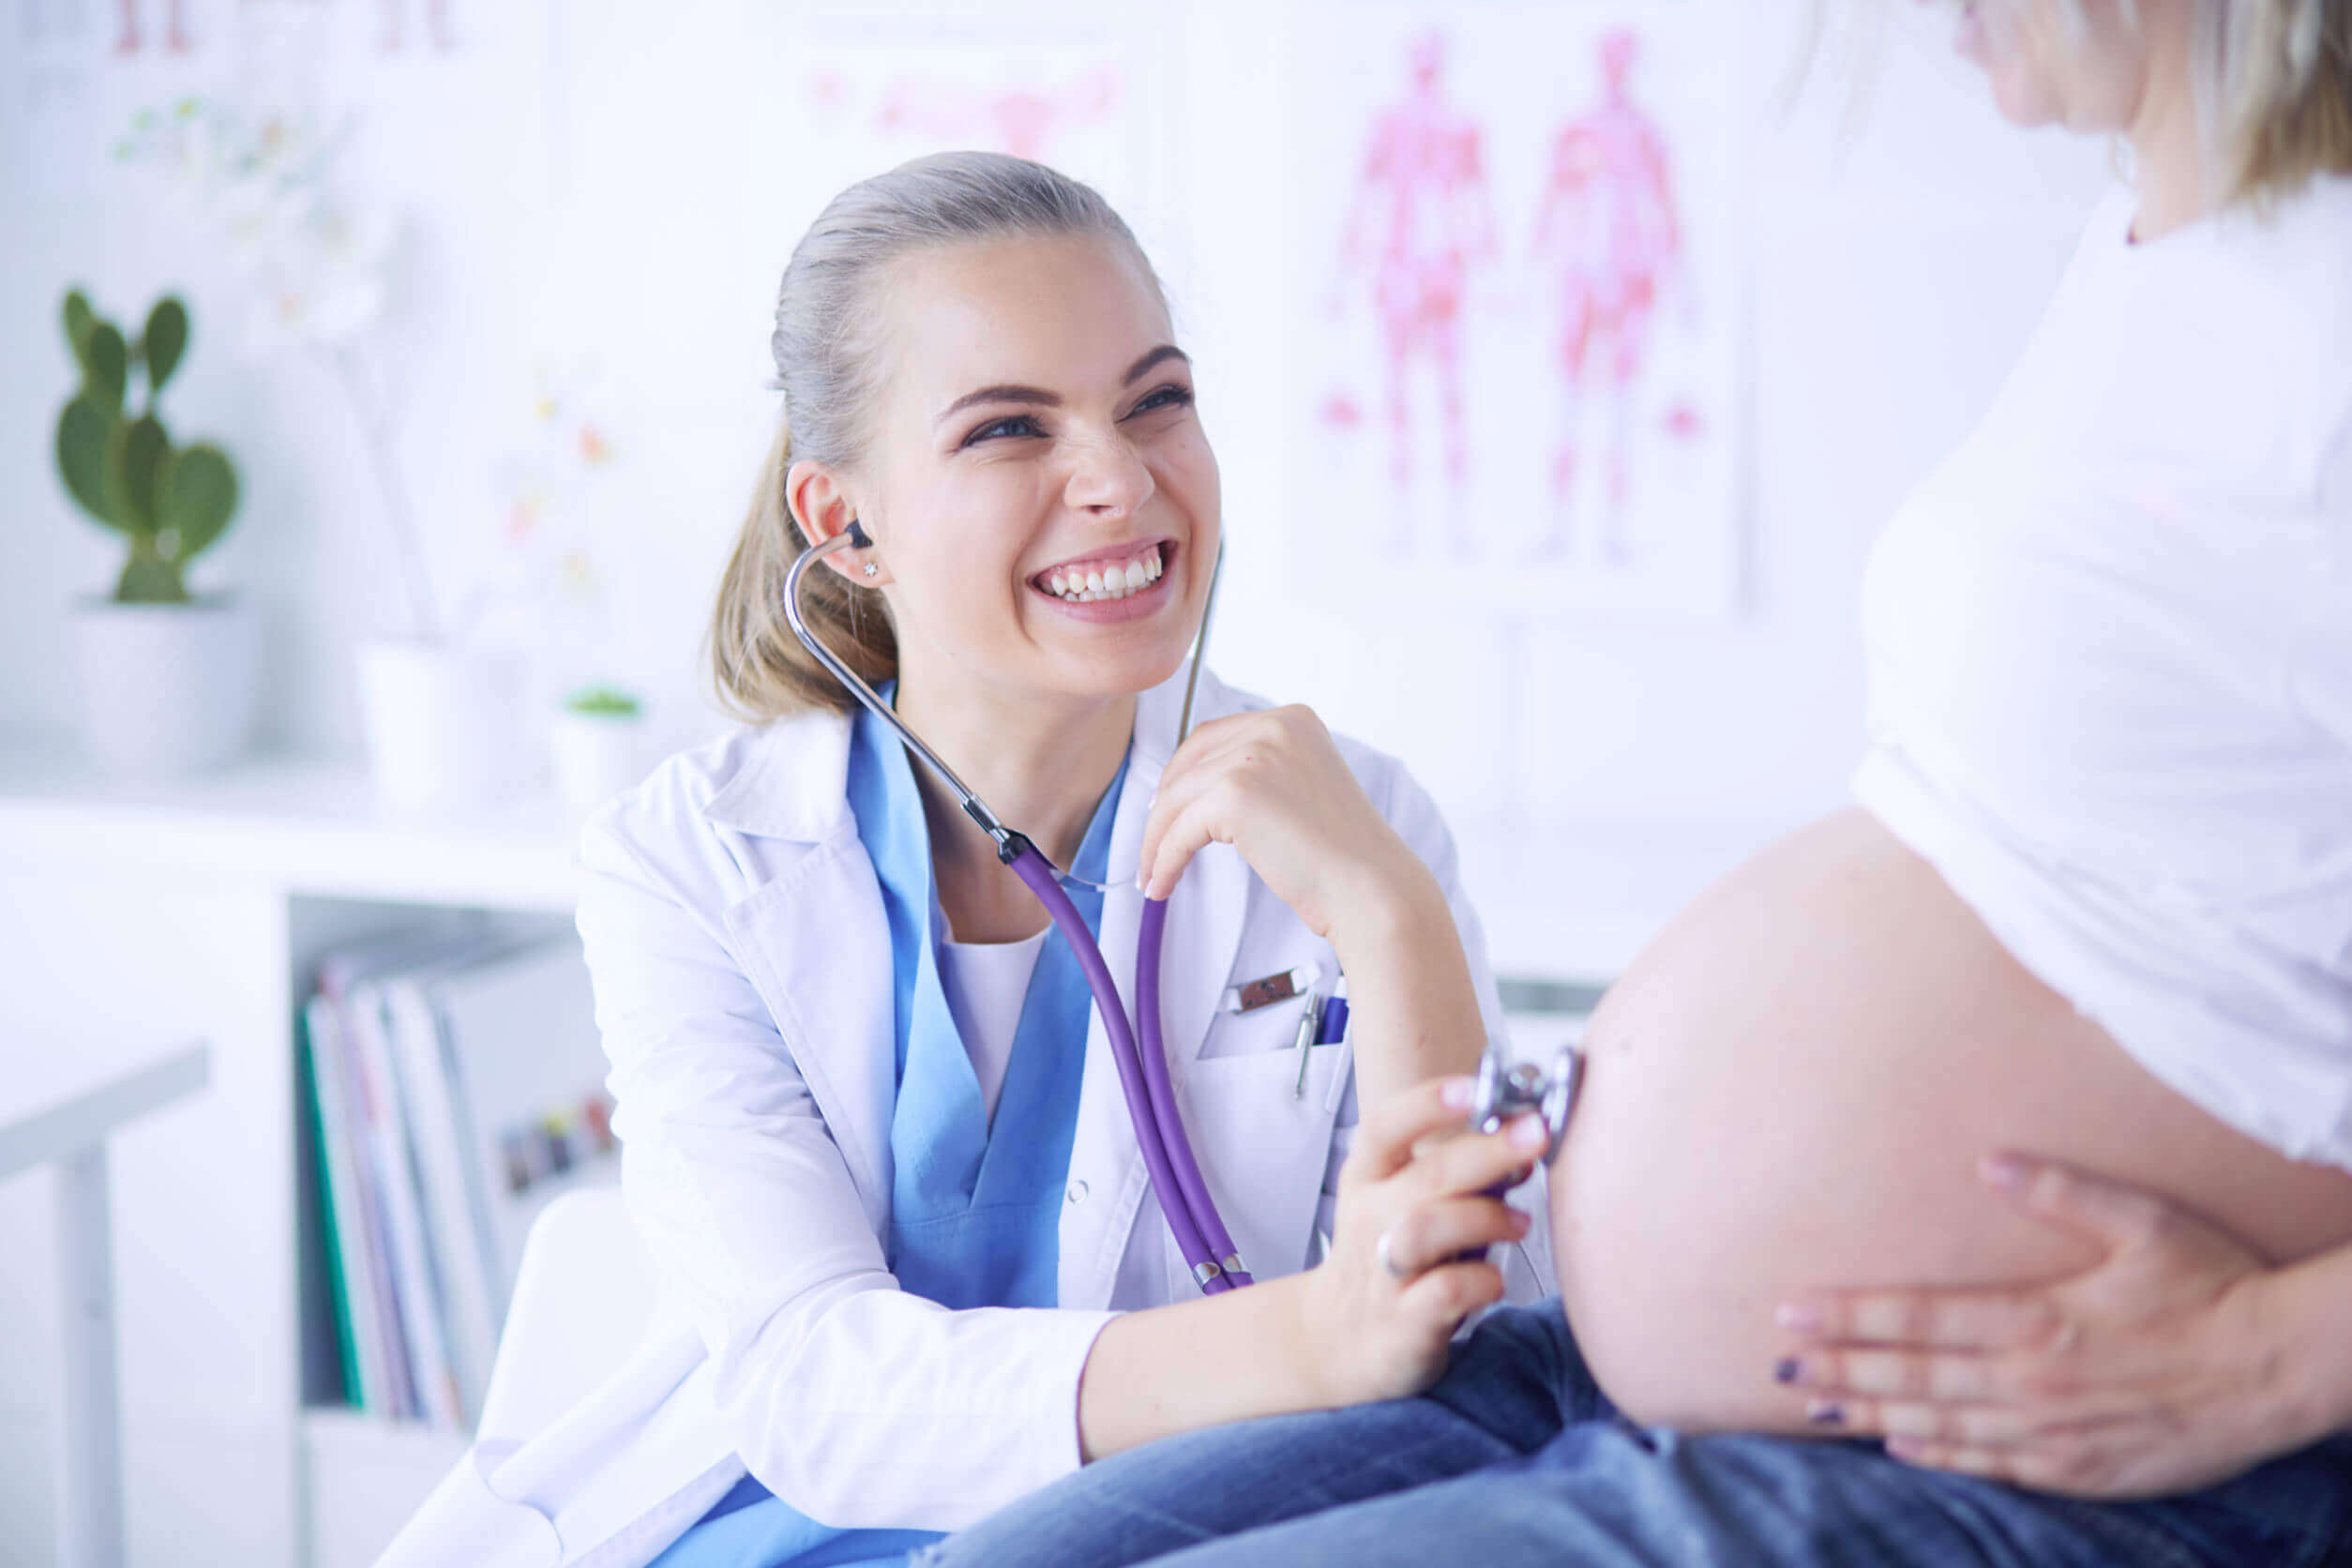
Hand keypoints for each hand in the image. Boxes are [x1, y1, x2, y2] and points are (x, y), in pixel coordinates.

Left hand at [1138, 705, 1432, 942]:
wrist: (1372, 890)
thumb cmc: (1344, 858)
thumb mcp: (1304, 792)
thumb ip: (1262, 776)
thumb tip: (1196, 789)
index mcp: (1294, 720)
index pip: (1215, 736)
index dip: (1184, 773)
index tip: (1166, 806)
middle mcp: (1273, 726)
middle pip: (1189, 762)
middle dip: (1164, 806)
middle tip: (1152, 844)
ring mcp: (1254, 756)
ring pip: (1176, 799)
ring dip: (1157, 841)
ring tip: (1153, 877)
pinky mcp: (1234, 794)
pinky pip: (1178, 830)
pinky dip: (1163, 860)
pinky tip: (1161, 885)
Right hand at [1294, 1075, 1542, 1407]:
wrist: (1339, 1340)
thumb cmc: (1390, 1256)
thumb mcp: (1400, 1201)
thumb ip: (1454, 1170)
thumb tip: (1525, 1133)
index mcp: (1368, 1178)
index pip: (1385, 1127)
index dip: (1427, 1103)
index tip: (1474, 1087)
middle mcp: (1369, 1218)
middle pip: (1425, 1175)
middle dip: (1487, 1150)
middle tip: (1535, 1135)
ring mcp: (1384, 1272)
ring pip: (1427, 1229)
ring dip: (1484, 1217)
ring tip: (1520, 1222)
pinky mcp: (1404, 1322)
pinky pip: (1445, 1293)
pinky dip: (1481, 1280)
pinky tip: (1494, 1280)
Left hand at [1773, 1152, 2305, 1498]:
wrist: (2281, 1369)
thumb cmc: (2214, 1283)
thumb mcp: (2144, 1220)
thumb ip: (2061, 1188)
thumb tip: (1988, 1158)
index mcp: (2037, 1320)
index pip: (1917, 1318)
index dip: (1848, 1316)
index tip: (1790, 1311)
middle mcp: (2032, 1383)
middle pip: (1912, 1378)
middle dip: (1839, 1370)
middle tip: (1777, 1364)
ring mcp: (2054, 1434)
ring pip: (1941, 1426)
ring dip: (1872, 1416)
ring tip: (1815, 1406)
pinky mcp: (2081, 1468)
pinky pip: (1994, 1464)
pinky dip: (1940, 1454)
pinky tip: (1899, 1446)